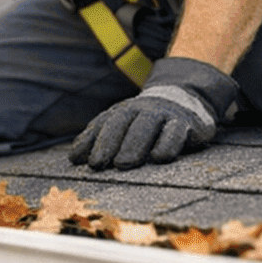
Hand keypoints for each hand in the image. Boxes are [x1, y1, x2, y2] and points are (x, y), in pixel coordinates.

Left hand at [69, 57, 238, 170]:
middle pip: (122, 122)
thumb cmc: (148, 121)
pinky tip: (159, 158)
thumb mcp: (126, 125)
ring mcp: (164, 113)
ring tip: (123, 164)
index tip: (77, 159)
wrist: (187, 98)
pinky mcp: (187, 122)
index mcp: (123, 111)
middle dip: (108, 143)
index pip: (103, 123)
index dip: (89, 140)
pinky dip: (168, 142)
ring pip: (147, 124)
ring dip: (133, 144)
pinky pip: (176, 130)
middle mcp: (141, 109)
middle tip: (97, 164)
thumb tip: (74, 158)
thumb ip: (101, 138)